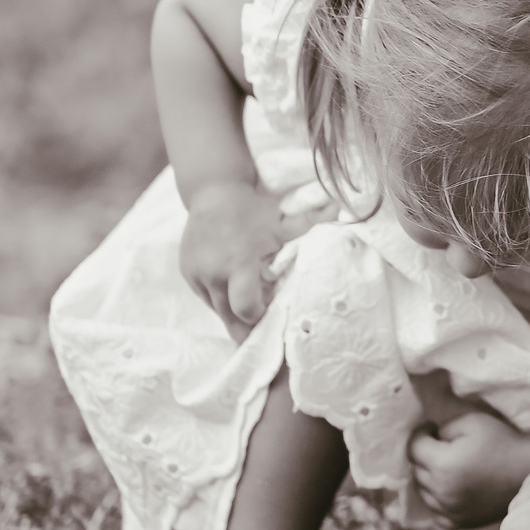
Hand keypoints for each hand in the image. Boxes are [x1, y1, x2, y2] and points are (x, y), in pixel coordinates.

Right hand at [179, 181, 302, 340]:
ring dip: (234, 314)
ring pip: (217, 310)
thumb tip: (341, 210)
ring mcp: (196, 275)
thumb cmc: (254, 209)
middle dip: (246, 329)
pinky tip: (235, 291)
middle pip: (229, 318)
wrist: (213, 192)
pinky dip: (221, 299)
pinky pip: (206, 298)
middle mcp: (213, 273)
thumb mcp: (283, 221)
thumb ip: (311, 223)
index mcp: (237, 262)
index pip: (245, 307)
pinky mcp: (187, 275)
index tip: (271, 315)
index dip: (259, 317)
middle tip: (263, 337)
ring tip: (251, 313)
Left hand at [409, 409, 529, 529]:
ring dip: (430, 478)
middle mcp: (441, 491)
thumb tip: (431, 439)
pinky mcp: (458, 523)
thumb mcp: (471, 422)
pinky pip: (436, 513)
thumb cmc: (502, 442)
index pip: (413, 448)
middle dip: (426, 455)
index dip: (421, 433)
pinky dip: (439, 502)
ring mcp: (449, 511)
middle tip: (443, 445)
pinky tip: (453, 490)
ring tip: (450, 467)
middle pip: (417, 470)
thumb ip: (443, 429)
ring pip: (424, 493)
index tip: (431, 428)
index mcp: (442, 464)